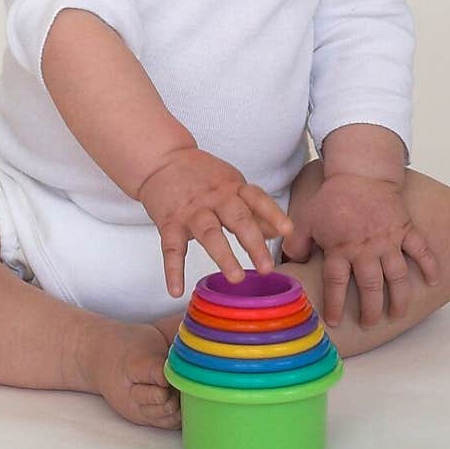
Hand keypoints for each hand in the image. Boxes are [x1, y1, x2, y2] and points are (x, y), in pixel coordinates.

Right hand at [137, 147, 293, 298]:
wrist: (161, 158)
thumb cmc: (201, 176)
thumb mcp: (231, 184)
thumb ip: (253, 208)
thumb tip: (276, 231)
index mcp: (233, 188)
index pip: (257, 199)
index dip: (273, 214)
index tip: (288, 230)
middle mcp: (215, 197)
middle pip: (237, 218)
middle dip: (253, 243)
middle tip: (267, 267)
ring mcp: (191, 210)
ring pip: (209, 232)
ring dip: (223, 255)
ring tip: (236, 278)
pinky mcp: (169, 221)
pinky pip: (171, 247)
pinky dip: (173, 269)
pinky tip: (176, 289)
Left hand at [284, 173, 439, 326]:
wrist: (361, 172)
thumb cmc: (333, 197)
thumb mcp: (307, 217)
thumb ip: (296, 243)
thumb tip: (290, 264)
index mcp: (341, 247)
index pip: (337, 283)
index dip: (335, 305)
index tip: (335, 322)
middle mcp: (366, 248)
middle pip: (370, 287)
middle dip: (370, 310)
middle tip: (369, 324)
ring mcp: (389, 240)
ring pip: (397, 277)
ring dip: (399, 298)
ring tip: (397, 315)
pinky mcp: (405, 229)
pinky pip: (421, 250)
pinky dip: (430, 266)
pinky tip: (434, 283)